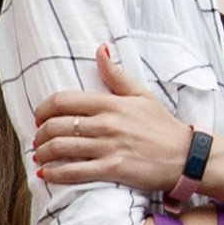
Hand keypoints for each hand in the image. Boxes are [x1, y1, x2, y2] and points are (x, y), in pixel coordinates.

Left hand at [30, 50, 189, 194]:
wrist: (186, 157)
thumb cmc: (163, 126)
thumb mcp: (141, 95)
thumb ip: (116, 75)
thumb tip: (100, 50)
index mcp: (111, 104)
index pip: (63, 101)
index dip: (43, 108)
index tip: (40, 116)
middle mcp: (106, 124)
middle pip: (56, 126)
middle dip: (39, 134)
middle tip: (38, 139)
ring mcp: (109, 147)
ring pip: (60, 148)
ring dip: (42, 153)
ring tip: (39, 156)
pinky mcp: (113, 169)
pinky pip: (74, 171)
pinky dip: (54, 174)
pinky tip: (46, 174)